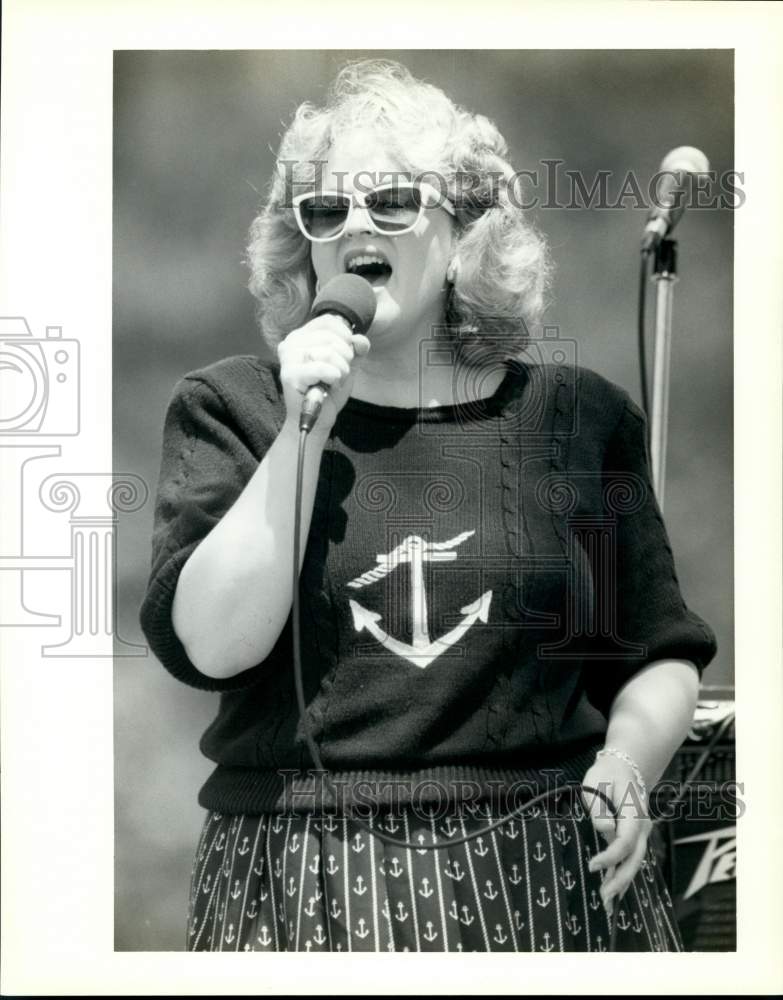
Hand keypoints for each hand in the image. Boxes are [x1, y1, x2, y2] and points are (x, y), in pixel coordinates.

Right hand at [277, 315, 370, 433]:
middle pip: (330, 337)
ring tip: (333, 381)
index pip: (328, 321)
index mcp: (301, 336)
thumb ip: (356, 348)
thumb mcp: (347, 364)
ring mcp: (288, 358)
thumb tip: (360, 340)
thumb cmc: (328, 389)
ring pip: (329, 352)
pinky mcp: (290, 374)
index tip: (348, 354)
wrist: (317, 419)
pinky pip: (322, 368)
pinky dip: (333, 377)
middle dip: (345, 358)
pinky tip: (329, 386)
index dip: (345, 336)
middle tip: (340, 374)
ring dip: (341, 370)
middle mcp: (290, 343)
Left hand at [581, 753, 650, 916]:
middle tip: (604, 896)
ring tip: (607, 900)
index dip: (611, 856)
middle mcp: (642, 825)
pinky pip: (631, 857)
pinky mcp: (635, 837)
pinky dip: (622, 873)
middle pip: (635, 857)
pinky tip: (613, 889)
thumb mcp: (595, 782)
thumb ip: (599, 807)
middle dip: (621, 879)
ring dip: (622, 881)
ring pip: (635, 861)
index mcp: (633, 812)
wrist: (625, 766)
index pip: (626, 840)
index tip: (592, 866)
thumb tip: (605, 830)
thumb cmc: (606, 774)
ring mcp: (641, 832)